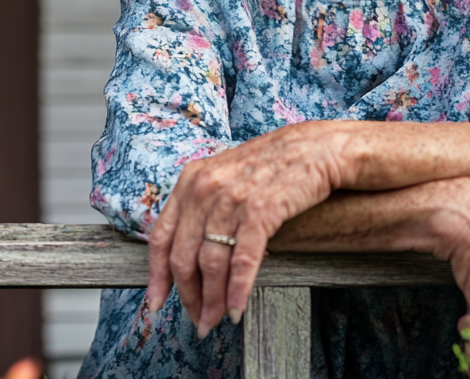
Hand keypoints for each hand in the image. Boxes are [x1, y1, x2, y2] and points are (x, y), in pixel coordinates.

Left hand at [144, 122, 352, 337]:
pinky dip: (238, 290)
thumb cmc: (269, 166)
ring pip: (211, 263)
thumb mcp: (222, 177)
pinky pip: (242, 260)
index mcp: (189, 182)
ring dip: (212, 300)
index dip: (157, 276)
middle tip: (198, 321)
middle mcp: (203, 189)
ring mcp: (230, 199)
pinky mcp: (260, 210)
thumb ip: (201, 207)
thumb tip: (187, 255)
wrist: (312, 149)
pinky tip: (237, 309)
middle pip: (183, 257)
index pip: (161, 237)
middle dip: (188, 296)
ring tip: (216, 320)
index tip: (157, 303)